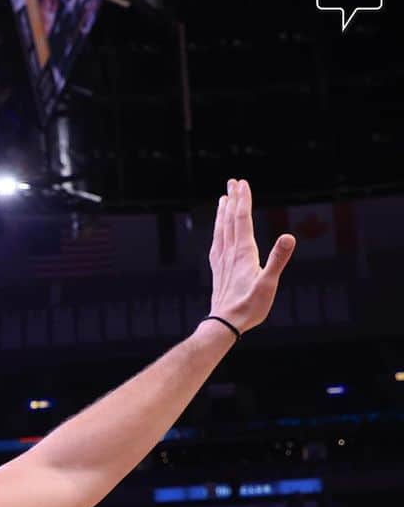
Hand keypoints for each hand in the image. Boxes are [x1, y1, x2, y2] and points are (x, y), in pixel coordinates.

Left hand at [207, 179, 295, 334]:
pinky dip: (218, 231)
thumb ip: (278, 260)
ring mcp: (222, 261)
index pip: (242, 219)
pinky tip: (218, 232)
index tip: (242, 183)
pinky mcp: (218, 270)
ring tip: (222, 199)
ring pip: (221, 230)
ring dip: (223, 213)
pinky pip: (217, 244)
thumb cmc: (249, 306)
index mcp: (243, 252)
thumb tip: (289, 237)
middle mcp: (230, 253)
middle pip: (230, 220)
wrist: (224, 324)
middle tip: (232, 182)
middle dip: (232, 199)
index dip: (243, 200)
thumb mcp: (269, 284)